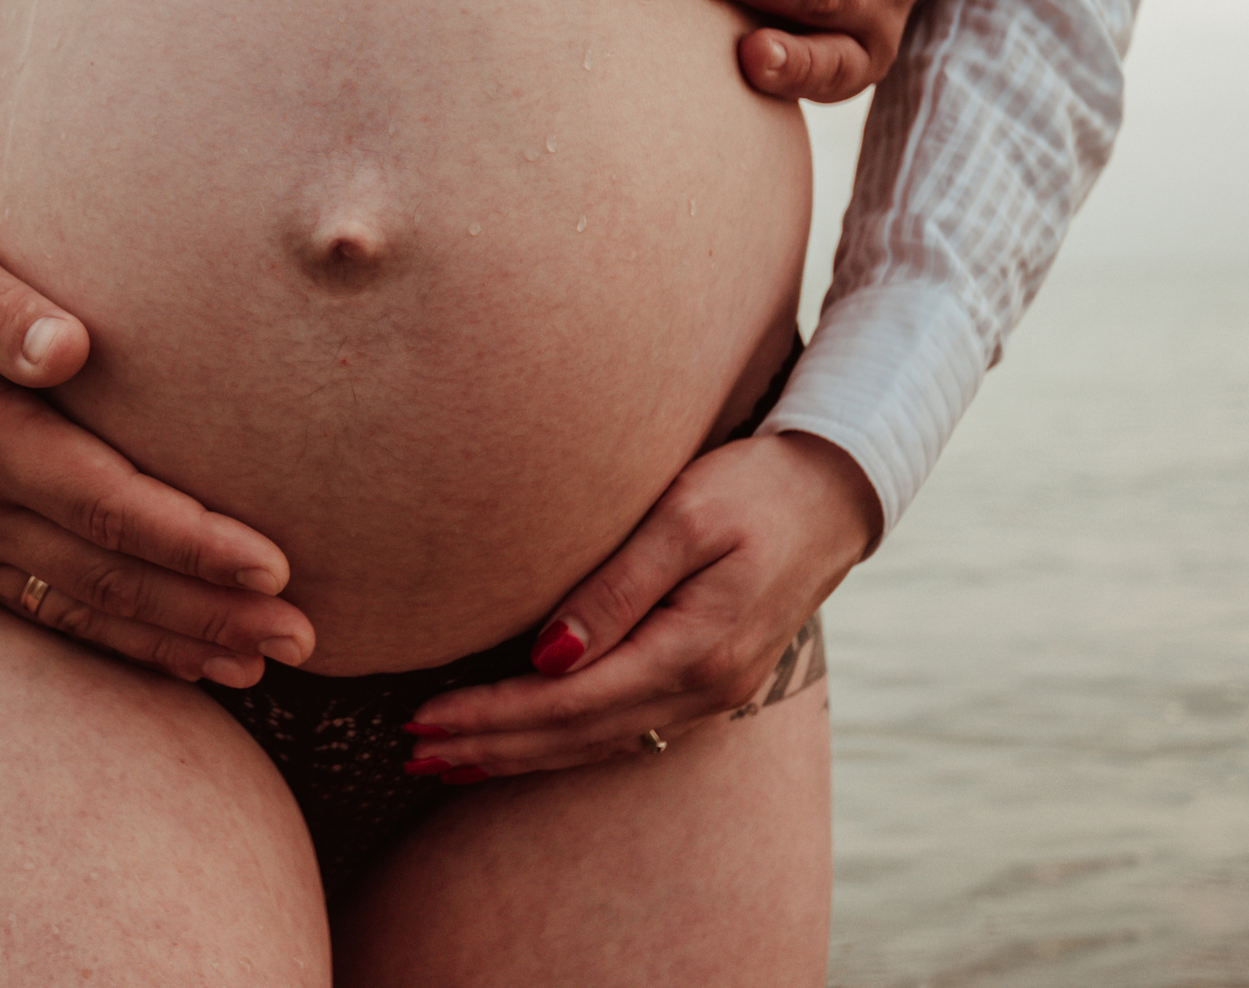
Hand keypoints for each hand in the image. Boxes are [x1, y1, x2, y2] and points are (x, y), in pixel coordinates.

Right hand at [0, 227, 316, 686]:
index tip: (272, 566)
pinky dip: (116, 644)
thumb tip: (70, 346)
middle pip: (107, 577)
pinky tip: (180, 663)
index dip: (189, 541)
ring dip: (174, 643)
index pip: (103, 504)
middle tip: (303, 637)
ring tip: (263, 665)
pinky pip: (44, 614)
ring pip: (81, 610)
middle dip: (208, 612)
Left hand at [400, 433, 878, 776]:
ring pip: (596, 744)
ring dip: (519, 754)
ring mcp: (711, 695)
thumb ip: (615, 588)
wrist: (836, 491)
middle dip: (490, 746)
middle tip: (412, 751)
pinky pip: (622, 730)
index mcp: (695, 650)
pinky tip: (524, 744)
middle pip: (575, 736)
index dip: (492, 714)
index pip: (568, 701)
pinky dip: (562, 743)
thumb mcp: (683, 517)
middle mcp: (704, 690)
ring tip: (448, 760)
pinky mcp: (709, 684)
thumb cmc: (755, 487)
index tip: (424, 718)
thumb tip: (548, 657)